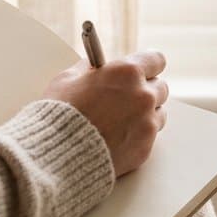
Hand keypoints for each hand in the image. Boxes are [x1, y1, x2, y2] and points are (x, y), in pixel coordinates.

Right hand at [41, 50, 168, 176]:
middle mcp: (143, 95)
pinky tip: (117, 137)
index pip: (156, 60)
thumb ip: (91, 68)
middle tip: (126, 97)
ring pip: (158, 113)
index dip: (147, 65)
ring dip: (145, 114)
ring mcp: (147, 123)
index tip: (142, 70)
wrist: (56, 156)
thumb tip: (98, 67)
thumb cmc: (60, 115)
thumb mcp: (69, 78)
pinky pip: (149, 137)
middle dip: (145, 90)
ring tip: (120, 120)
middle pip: (160, 87)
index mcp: (127, 72)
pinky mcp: (145, 148)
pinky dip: (137, 136)